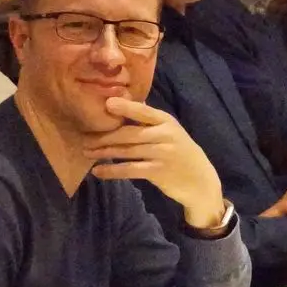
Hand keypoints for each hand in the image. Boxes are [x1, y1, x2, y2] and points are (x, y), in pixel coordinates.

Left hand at [88, 97, 225, 228]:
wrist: (201, 181)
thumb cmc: (181, 153)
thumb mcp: (172, 132)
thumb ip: (150, 121)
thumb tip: (123, 104)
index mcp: (167, 121)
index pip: (143, 112)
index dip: (125, 107)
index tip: (106, 104)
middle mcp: (165, 135)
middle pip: (128, 133)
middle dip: (104, 136)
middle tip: (84, 138)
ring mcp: (162, 153)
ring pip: (126, 151)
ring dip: (104, 152)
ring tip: (87, 153)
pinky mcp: (157, 172)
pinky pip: (129, 169)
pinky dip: (112, 170)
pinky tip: (98, 172)